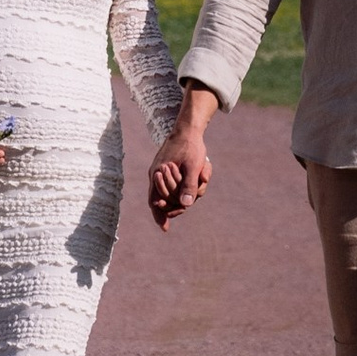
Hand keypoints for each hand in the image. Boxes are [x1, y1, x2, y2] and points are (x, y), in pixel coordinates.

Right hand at [148, 91, 216, 230]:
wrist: (188, 126)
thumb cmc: (190, 145)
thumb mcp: (193, 165)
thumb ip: (189, 185)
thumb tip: (186, 205)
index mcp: (158, 174)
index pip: (154, 201)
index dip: (159, 216)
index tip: (165, 229)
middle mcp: (156, 174)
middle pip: (164, 199)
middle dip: (179, 202)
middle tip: (193, 197)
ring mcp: (161, 171)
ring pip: (172, 190)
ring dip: (187, 189)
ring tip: (202, 175)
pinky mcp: (168, 167)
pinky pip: (174, 182)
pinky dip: (184, 184)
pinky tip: (196, 179)